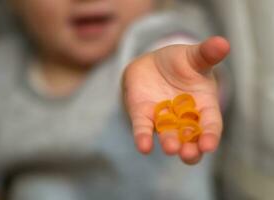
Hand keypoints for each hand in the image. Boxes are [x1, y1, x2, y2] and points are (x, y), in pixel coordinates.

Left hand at [123, 36, 229, 164]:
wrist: (153, 63)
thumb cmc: (180, 62)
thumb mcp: (194, 56)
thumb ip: (206, 54)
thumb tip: (223, 43)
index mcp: (203, 105)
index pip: (210, 124)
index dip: (211, 135)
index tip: (209, 145)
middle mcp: (184, 117)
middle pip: (191, 138)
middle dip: (191, 149)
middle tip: (189, 154)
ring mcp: (164, 118)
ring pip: (168, 135)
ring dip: (169, 142)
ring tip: (171, 148)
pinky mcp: (143, 115)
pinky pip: (143, 127)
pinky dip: (143, 137)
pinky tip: (144, 146)